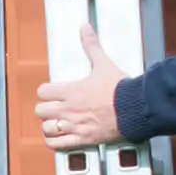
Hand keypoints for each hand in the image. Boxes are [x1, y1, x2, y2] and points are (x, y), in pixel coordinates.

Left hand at [35, 25, 129, 150]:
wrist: (135, 108)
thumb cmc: (120, 89)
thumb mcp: (103, 63)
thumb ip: (91, 46)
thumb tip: (85, 28)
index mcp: (71, 90)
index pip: (43, 92)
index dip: (45, 92)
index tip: (51, 93)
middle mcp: (68, 109)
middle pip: (40, 111)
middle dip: (45, 109)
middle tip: (52, 108)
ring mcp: (74, 125)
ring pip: (47, 129)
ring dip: (49, 126)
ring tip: (55, 124)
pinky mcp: (83, 139)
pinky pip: (58, 145)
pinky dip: (54, 143)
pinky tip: (57, 139)